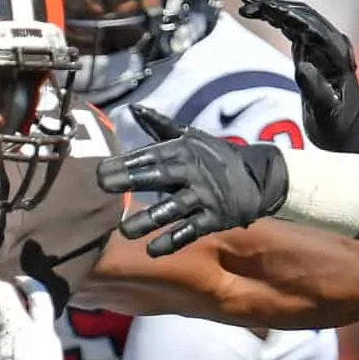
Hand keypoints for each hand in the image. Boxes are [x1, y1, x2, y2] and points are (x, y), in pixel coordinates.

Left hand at [99, 105, 287, 256]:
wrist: (259, 177)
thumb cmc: (216, 157)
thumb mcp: (192, 138)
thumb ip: (161, 126)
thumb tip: (134, 108)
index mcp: (182, 152)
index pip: (149, 155)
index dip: (125, 162)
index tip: (100, 169)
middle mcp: (191, 172)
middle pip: (157, 176)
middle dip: (129, 180)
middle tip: (102, 186)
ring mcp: (202, 197)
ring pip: (171, 209)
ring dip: (148, 220)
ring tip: (125, 231)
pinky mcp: (212, 219)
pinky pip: (189, 232)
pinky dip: (172, 241)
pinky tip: (152, 251)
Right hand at [237, 0, 358, 154]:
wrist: (346, 131)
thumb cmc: (339, 123)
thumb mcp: (328, 111)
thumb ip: (317, 90)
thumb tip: (303, 67)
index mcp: (337, 53)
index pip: (309, 24)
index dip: (286, 12)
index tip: (263, 6)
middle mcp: (331, 43)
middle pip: (300, 14)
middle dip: (273, 4)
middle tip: (245, 0)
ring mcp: (320, 45)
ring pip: (295, 17)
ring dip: (271, 9)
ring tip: (245, 4)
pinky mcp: (310, 49)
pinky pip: (292, 27)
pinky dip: (274, 19)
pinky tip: (258, 13)